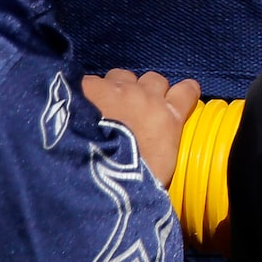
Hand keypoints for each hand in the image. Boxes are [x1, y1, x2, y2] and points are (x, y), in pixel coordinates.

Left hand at [80, 70, 202, 185]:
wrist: (90, 177)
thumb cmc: (129, 185)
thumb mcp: (159, 172)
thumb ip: (161, 152)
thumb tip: (154, 158)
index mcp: (169, 119)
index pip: (187, 91)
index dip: (181, 94)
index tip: (173, 100)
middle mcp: (147, 96)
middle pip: (154, 79)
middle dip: (146, 91)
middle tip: (132, 111)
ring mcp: (116, 90)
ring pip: (122, 76)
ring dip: (117, 88)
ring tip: (103, 108)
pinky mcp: (88, 88)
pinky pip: (90, 81)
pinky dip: (85, 94)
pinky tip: (74, 110)